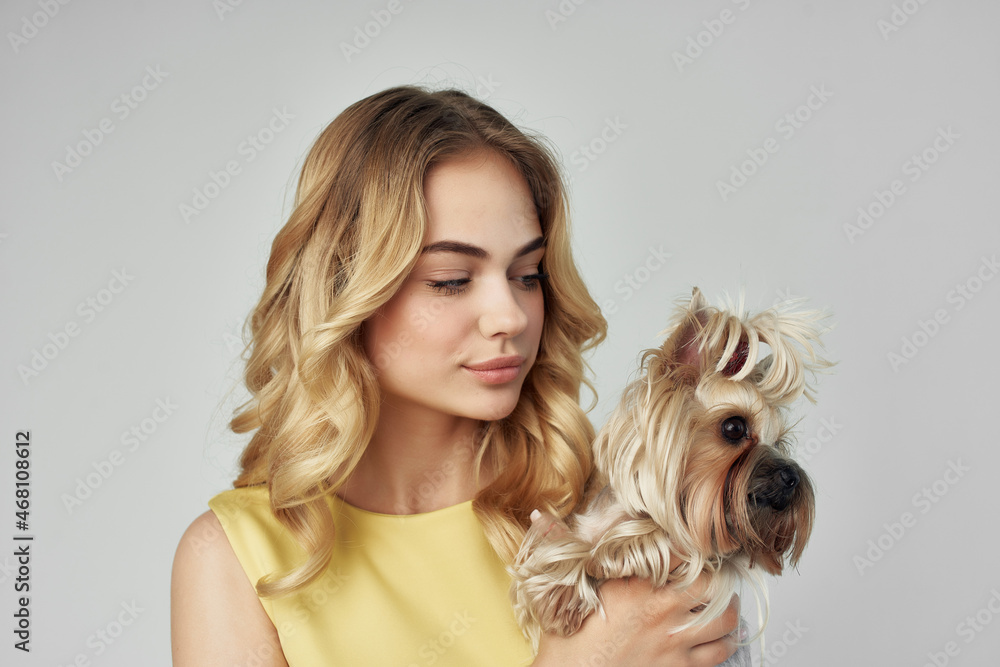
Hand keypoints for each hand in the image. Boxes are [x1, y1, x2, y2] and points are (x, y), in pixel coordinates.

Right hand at [527, 512, 740, 666]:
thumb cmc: (567, 644)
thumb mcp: (562, 591)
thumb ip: (558, 548)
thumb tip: (541, 516)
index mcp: (635, 585)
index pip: (678, 553)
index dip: (688, 545)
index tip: (689, 544)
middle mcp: (661, 611)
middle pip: (712, 584)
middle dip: (713, 578)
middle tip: (708, 575)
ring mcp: (673, 642)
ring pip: (724, 619)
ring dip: (725, 609)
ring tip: (718, 603)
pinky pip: (719, 653)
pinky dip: (724, 642)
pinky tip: (716, 636)